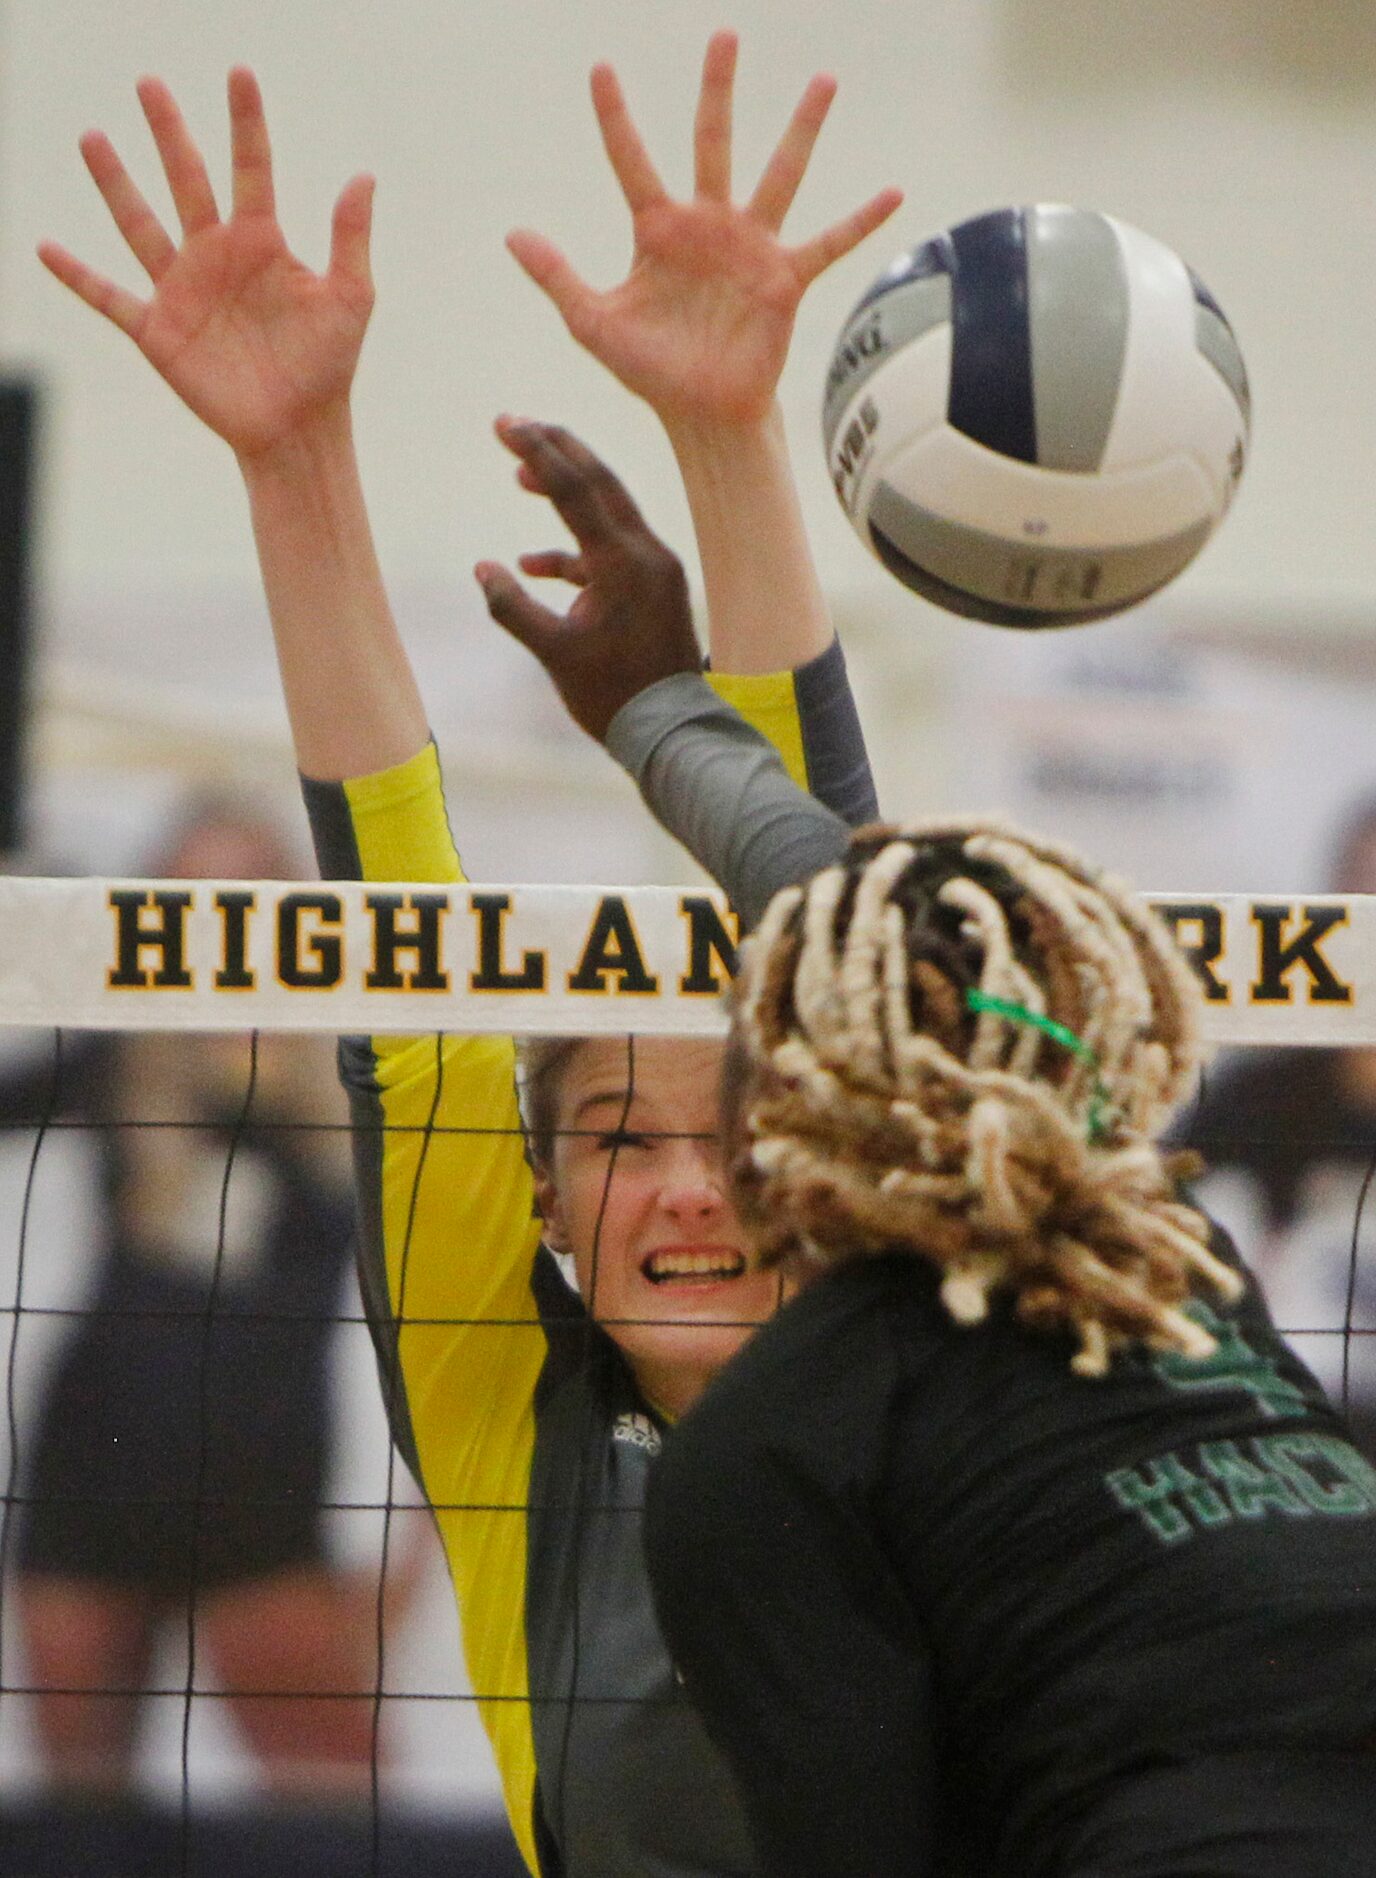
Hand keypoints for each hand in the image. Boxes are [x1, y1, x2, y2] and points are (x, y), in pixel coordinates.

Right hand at [39, 68, 374, 461]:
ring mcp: (183, 290)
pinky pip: (109, 297)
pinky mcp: (159, 330)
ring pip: (140, 225)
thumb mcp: (351, 299)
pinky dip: (78, 276)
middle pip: (186, 179)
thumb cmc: (328, 366)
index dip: (246, 122)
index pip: (252, 168)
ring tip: (93, 136)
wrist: (298, 428)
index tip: (240, 72)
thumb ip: (350, 239)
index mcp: (263, 242)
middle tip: (150, 83)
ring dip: (116, 183)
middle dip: (169, 132)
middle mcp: (217, 255)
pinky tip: (48, 249)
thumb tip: (363, 177)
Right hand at [476, 421, 700, 741]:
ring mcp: (656, 569)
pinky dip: (574, 550)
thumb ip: (513, 608)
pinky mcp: (656, 588)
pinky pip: (611, 552)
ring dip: (565, 494)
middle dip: (556, 451)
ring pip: (607, 512)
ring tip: (521, 477)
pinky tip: (534, 562)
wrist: (672, 732)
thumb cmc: (613, 697)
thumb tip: (482, 568)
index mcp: (623, 562)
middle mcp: (647, 554)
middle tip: (515, 424)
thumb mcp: (553, 653)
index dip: (537, 451)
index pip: (575, 488)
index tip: (504, 423)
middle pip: (600, 482)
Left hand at [507, 31, 901, 429]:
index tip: (601, 68)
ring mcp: (749, 247)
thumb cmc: (650, 370)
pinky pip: (829, 244)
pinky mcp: (784, 279)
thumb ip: (557, 275)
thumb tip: (512, 233)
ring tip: (824, 80)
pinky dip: (860, 221)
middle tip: (723, 35)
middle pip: (710, 142)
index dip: (615, 117)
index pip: (631, 160)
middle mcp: (707, 226)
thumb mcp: (593, 322)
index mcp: (657, 231)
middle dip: (716, 90)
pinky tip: (893, 194)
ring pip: (777, 174)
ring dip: (801, 129)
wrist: (699, 412)